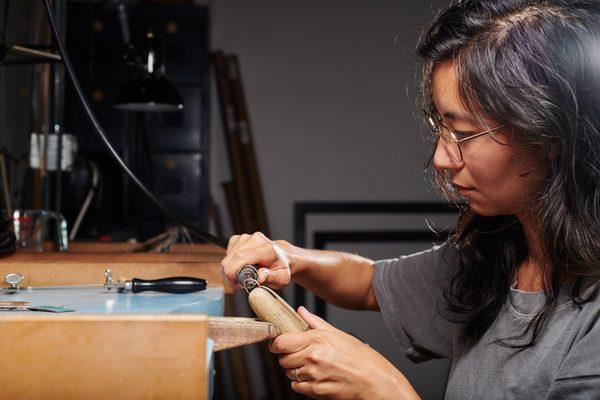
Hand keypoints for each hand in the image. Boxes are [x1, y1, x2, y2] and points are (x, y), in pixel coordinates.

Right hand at [220, 232, 292, 288]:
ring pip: (228, 256)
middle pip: (231, 257)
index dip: (232, 271)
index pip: (241, 257)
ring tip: (243, 274)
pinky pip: (228, 253)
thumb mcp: (282, 278)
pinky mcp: (240, 238)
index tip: (234, 283)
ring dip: (231, 269)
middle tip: (238, 283)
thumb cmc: (282, 268)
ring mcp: (247, 237)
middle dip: (230, 274)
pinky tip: (241, 265)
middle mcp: (256, 240)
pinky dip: (231, 262)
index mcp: (267, 249)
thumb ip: (271, 278)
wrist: (283, 256)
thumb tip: (260, 276)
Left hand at [269, 307, 419, 399]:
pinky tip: (315, 377)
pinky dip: (302, 383)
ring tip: (311, 366)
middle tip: (298, 354)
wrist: (378, 384)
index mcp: (318, 339)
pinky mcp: (317, 392)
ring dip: (295, 370)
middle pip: (282, 358)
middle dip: (287, 356)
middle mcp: (313, 357)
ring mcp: (314, 375)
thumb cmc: (365, 360)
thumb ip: (316, 323)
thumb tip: (301, 312)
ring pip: (289, 373)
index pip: (281, 341)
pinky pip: (297, 387)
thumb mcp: (341, 335)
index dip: (277, 343)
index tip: (279, 342)